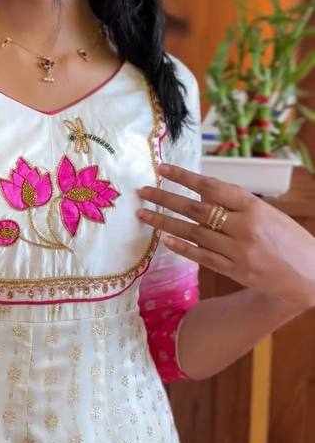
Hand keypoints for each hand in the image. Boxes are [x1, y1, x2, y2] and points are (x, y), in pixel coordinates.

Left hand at [136, 162, 314, 312]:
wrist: (309, 274)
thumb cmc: (288, 238)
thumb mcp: (267, 212)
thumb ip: (235, 204)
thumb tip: (200, 192)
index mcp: (254, 207)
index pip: (212, 187)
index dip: (185, 177)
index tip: (162, 168)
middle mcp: (244, 227)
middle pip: (196, 210)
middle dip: (166, 199)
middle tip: (143, 191)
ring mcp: (239, 251)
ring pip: (193, 234)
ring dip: (165, 223)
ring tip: (144, 214)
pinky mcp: (235, 271)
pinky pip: (202, 257)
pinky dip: (181, 247)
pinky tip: (163, 239)